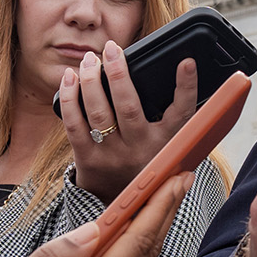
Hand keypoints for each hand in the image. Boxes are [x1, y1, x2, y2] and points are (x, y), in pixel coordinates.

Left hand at [57, 44, 198, 201]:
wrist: (126, 208)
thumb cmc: (149, 163)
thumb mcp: (172, 147)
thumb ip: (178, 121)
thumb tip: (187, 73)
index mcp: (167, 143)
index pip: (182, 112)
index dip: (186, 87)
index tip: (187, 62)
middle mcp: (141, 150)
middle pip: (129, 107)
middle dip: (119, 73)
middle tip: (112, 48)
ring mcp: (112, 156)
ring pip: (99, 113)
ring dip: (92, 80)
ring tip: (90, 59)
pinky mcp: (88, 161)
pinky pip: (74, 125)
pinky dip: (70, 99)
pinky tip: (69, 78)